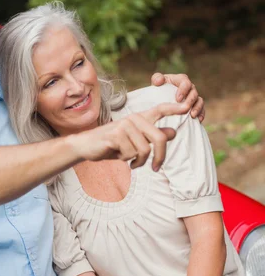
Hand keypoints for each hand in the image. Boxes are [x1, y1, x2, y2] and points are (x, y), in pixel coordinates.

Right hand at [71, 100, 189, 170]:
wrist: (87, 147)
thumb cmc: (112, 145)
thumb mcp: (135, 142)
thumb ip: (153, 137)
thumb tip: (174, 132)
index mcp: (140, 118)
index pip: (160, 110)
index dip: (174, 108)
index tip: (187, 107)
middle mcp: (134, 118)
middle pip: (159, 138)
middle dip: (160, 157)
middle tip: (155, 168)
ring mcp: (124, 125)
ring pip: (144, 150)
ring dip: (138, 161)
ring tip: (130, 161)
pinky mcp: (116, 135)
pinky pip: (131, 153)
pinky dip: (127, 161)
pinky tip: (120, 157)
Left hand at [151, 72, 204, 122]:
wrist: (159, 100)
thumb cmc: (158, 89)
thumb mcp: (156, 82)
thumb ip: (157, 78)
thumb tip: (160, 80)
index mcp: (180, 80)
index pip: (185, 82)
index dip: (183, 90)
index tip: (177, 99)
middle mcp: (189, 88)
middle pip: (194, 92)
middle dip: (190, 100)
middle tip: (185, 108)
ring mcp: (193, 98)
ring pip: (199, 101)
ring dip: (197, 108)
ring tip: (192, 115)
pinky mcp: (195, 107)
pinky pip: (201, 110)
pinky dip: (201, 114)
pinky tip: (198, 120)